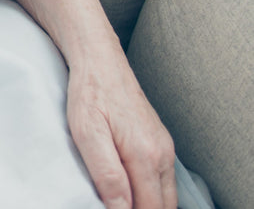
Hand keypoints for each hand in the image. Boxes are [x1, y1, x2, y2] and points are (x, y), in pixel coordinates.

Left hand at [66, 57, 175, 208]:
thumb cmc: (89, 92)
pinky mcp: (160, 141)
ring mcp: (164, 147)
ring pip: (166, 195)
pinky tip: (130, 187)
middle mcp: (162, 154)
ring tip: (120, 199)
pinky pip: (163, 179)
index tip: (110, 208)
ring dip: (148, 204)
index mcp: (146, 155)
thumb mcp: (87, 132)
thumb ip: (107, 174)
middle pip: (163, 206)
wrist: (99, 59)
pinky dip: (151, 191)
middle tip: (113, 205)